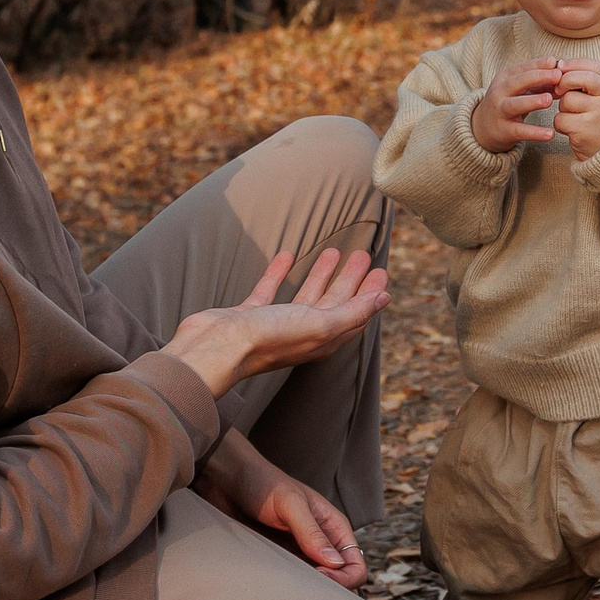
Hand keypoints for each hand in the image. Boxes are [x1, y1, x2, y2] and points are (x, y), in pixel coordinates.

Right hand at [163, 248, 390, 396]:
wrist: (215, 347)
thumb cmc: (268, 339)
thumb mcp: (319, 325)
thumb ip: (352, 312)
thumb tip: (384, 299)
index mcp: (322, 339)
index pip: (355, 314)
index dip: (369, 294)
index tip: (381, 271)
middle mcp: (302, 332)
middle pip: (334, 303)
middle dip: (350, 279)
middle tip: (363, 256)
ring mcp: (275, 323)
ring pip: (306, 295)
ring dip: (321, 274)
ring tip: (333, 251)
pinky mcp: (250, 314)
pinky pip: (271, 289)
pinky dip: (281, 272)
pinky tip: (288, 255)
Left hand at [196, 431, 367, 587]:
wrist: (227, 479)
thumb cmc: (262, 482)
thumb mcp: (290, 504)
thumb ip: (311, 532)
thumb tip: (335, 563)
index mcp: (333, 526)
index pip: (354, 564)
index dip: (344, 578)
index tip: (319, 576)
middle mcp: (320, 542)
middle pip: (337, 579)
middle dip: (326, 589)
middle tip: (301, 586)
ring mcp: (298, 551)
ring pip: (313, 583)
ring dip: (304, 590)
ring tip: (286, 586)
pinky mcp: (278, 557)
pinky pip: (290, 580)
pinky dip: (287, 587)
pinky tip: (273, 584)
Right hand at [472, 58, 562, 152]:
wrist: (483, 127)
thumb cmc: (508, 103)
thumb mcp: (520, 89)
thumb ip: (540, 83)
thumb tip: (564, 75)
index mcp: (505, 78)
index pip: (522, 68)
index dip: (539, 64)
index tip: (556, 62)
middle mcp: (500, 92)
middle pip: (518, 82)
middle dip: (538, 77)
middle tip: (558, 76)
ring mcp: (500, 111)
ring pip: (516, 105)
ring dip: (533, 101)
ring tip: (549, 100)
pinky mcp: (503, 131)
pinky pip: (520, 131)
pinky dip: (535, 132)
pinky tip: (550, 133)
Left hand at [553, 59, 599, 159]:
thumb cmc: (598, 116)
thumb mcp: (599, 95)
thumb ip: (583, 80)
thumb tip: (558, 65)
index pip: (593, 66)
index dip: (574, 64)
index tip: (561, 66)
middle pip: (579, 79)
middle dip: (564, 82)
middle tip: (559, 90)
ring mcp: (597, 115)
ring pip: (567, 100)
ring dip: (563, 108)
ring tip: (573, 115)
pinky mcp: (585, 131)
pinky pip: (560, 119)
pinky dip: (560, 124)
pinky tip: (570, 128)